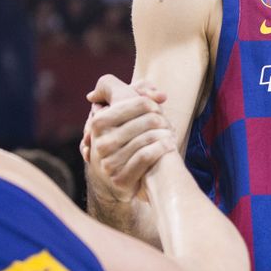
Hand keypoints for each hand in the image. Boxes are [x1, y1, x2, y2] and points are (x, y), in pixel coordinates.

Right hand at [82, 74, 174, 204]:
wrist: (115, 176)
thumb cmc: (122, 137)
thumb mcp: (120, 111)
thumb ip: (136, 92)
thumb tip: (159, 95)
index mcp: (99, 122)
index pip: (139, 102)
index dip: (153, 104)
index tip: (158, 109)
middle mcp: (101, 142)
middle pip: (147, 120)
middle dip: (162, 121)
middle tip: (168, 124)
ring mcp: (109, 162)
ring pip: (147, 139)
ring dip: (165, 135)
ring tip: (171, 134)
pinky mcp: (120, 178)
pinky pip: (145, 156)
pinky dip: (161, 148)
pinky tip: (169, 145)